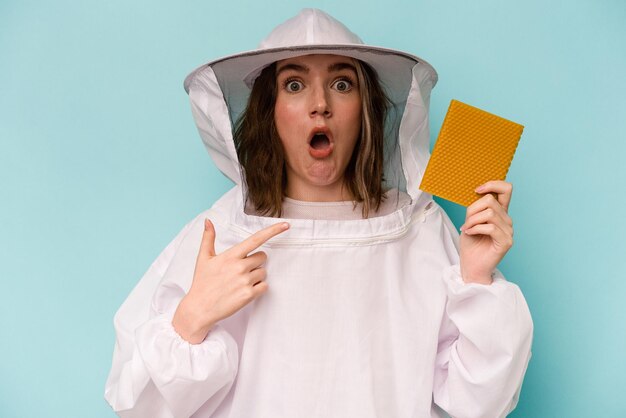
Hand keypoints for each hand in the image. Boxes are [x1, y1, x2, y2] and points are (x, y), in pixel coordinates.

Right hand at [172, 219, 289, 343]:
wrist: (200, 308)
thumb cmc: (202, 282)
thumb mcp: (203, 258)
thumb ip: (208, 238)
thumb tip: (208, 221)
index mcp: (230, 255)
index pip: (256, 239)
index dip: (273, 231)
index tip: (286, 225)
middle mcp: (240, 267)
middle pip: (263, 257)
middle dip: (256, 262)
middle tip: (241, 270)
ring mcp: (245, 281)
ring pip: (264, 273)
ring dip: (256, 276)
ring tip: (239, 282)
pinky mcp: (249, 295)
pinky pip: (264, 287)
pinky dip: (258, 288)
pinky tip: (243, 290)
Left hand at [459, 181, 513, 284]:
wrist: (471, 265)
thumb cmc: (470, 244)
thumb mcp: (470, 220)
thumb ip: (476, 207)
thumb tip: (478, 193)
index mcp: (500, 213)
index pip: (506, 189)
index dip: (493, 184)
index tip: (477, 190)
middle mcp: (507, 220)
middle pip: (490, 201)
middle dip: (473, 210)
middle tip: (466, 222)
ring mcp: (509, 231)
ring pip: (490, 213)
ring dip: (472, 220)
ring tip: (466, 229)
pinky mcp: (506, 241)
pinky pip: (490, 227)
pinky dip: (476, 228)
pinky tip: (470, 233)